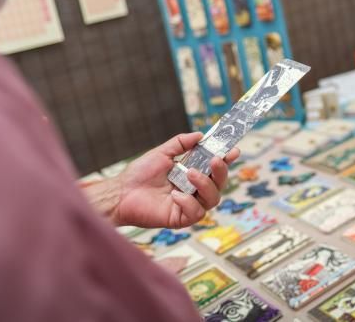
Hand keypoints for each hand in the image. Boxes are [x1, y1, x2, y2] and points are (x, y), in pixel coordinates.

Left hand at [84, 133, 239, 228]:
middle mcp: (195, 190)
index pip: (215, 168)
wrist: (121, 192)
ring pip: (212, 199)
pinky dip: (188, 202)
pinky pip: (196, 213)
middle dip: (221, 171)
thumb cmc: (140, 174)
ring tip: (190, 174)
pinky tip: (174, 195)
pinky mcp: (181, 219)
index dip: (227, 159)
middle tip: (215, 159)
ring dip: (205, 184)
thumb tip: (200, 135)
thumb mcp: (162, 153)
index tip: (233, 150)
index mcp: (193, 174)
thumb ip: (181, 143)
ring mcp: (189, 205)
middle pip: (219, 184)